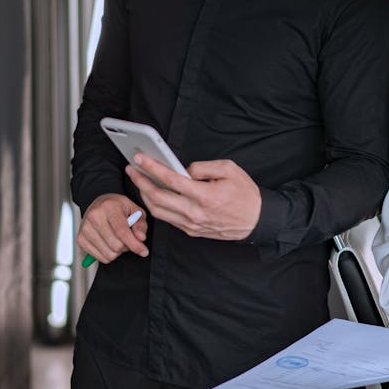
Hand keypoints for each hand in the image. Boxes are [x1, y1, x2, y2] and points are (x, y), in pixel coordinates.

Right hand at [77, 193, 148, 263]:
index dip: (135, 244)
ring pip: (108, 254)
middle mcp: (94, 216)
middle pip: (116, 245)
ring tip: (118, 240)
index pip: (122, 232)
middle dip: (126, 247)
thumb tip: (140, 238)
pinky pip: (99, 257)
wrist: (99, 204)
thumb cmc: (119, 208)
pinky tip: (108, 244)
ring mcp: (85, 228)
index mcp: (109, 207)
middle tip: (127, 240)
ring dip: (117, 252)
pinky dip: (108, 255)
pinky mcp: (80, 239)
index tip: (144, 251)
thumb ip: (140, 224)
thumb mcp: (135, 210)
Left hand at [125, 153, 261, 240]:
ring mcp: (191, 224)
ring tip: (139, 181)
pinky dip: (156, 206)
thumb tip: (183, 170)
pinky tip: (153, 195)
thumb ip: (203, 167)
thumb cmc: (245, 194)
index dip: (152, 167)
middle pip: (157, 197)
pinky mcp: (191, 231)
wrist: (256, 221)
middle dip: (140, 181)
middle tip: (131, 169)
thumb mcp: (230, 169)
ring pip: (158, 211)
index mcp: (204, 195)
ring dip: (144, 195)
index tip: (139, 158)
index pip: (171, 180)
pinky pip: (168, 218)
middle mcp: (195, 212)